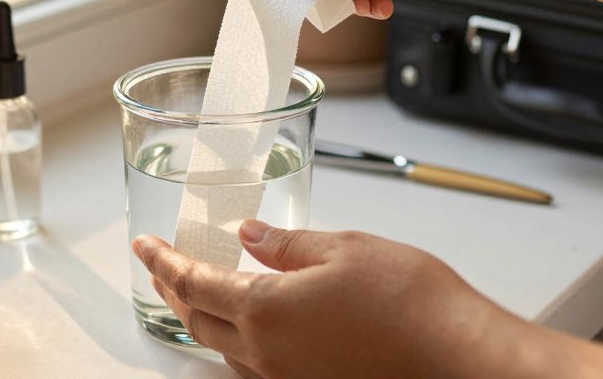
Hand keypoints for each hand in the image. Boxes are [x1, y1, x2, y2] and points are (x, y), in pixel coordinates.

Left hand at [133, 220, 535, 378]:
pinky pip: (258, 362)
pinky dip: (242, 336)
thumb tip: (251, 237)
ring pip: (227, 347)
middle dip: (175, 289)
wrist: (457, 355)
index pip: (193, 284)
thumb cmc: (410, 301)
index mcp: (266, 311)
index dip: (163, 261)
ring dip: (207, 315)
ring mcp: (291, 376)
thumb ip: (288, 245)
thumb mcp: (343, 248)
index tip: (144, 246)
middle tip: (164, 263)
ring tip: (205, 286)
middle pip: (200, 322)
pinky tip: (258, 317)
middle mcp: (268, 353)